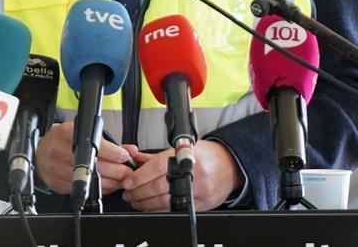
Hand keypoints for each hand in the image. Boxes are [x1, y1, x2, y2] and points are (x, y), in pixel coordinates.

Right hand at [33, 122, 136, 194]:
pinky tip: (106, 185)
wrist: (41, 153)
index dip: (115, 153)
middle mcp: (62, 152)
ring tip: (120, 180)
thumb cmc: (64, 141)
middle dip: (117, 171)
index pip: (97, 146)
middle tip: (127, 172)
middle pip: (97, 166)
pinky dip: (99, 190)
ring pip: (92, 181)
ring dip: (111, 183)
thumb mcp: (84, 133)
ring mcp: (59, 169)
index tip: (125, 156)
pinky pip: (85, 190)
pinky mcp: (59, 184)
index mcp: (69, 134)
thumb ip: (109, 143)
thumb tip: (131, 150)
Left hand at [121, 140, 242, 210]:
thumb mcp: (180, 148)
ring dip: (145, 203)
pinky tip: (149, 206)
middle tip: (128, 192)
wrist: (230, 166)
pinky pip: (175, 209)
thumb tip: (133, 158)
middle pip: (159, 186)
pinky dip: (158, 209)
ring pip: (165, 201)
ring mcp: (199, 190)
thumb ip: (155, 156)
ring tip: (135, 200)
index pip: (157, 167)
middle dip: (138, 192)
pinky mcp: (201, 204)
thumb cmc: (206, 155)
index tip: (128, 181)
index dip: (140, 176)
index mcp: (187, 155)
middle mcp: (194, 173)